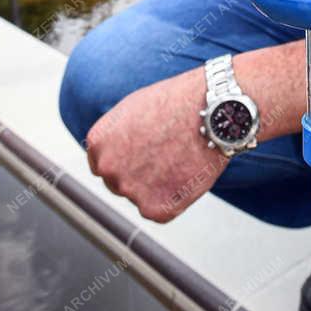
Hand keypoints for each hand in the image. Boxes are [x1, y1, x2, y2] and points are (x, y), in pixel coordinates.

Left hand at [85, 67, 227, 221]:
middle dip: (138, 174)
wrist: (211, 109)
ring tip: (180, 158)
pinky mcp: (156, 208)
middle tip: (165, 157)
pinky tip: (186, 172)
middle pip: (119, 182)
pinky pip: (162, 209)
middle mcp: (109, 168)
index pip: (102, 164)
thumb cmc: (178, 102)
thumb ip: (117, 135)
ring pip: (141, 196)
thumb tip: (115, 151)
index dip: (124, 159)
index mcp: (99, 143)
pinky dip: (176, 197)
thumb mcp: (133, 108)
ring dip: (158, 185)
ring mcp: (131, 190)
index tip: (141, 154)